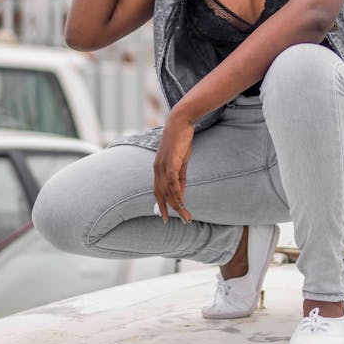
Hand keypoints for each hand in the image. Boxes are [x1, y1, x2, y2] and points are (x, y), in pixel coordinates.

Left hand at [153, 108, 193, 223]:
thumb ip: (180, 176)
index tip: (165, 216)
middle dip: (167, 209)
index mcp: (158, 168)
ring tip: (185, 215)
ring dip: (177, 205)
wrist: (180, 122)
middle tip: (174, 221)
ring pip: (168, 191)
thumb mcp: (181, 161)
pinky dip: (177, 194)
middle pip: (161, 194)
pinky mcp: (171, 162)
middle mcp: (157, 169)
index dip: (161, 204)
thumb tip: (181, 191)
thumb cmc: (181, 140)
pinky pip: (173, 182)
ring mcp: (163, 165)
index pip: (158, 190)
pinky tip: (182, 202)